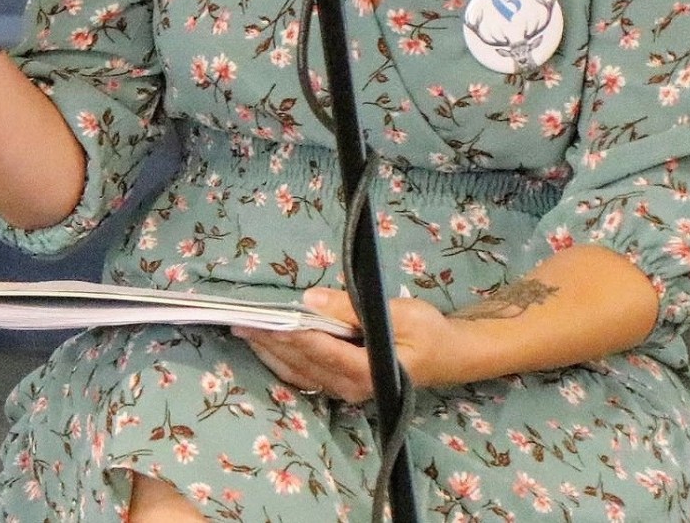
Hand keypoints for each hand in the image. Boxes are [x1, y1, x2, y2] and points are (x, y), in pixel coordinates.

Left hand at [231, 288, 462, 402]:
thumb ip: (353, 309)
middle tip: (239, 320)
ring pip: (298, 373)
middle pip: (301, 362)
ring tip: (244, 332)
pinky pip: (306, 376)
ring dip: (270, 352)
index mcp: (366, 370)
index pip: (317, 350)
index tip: (262, 317)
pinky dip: (282, 361)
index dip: (287, 333)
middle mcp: (351, 387)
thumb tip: (311, 299)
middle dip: (269, 341)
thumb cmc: (429, 332)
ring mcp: (345, 390)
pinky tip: (266, 348)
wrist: (450, 357)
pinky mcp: (342, 385)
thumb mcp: (399, 313)